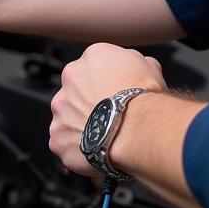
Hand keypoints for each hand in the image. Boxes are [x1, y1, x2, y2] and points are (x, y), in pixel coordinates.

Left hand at [49, 42, 165, 177]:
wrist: (138, 129)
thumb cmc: (144, 100)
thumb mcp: (150, 67)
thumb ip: (134, 63)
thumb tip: (139, 67)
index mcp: (92, 57)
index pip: (94, 66)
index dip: (105, 82)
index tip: (112, 93)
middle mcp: (71, 77)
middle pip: (76, 89)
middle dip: (88, 101)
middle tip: (107, 116)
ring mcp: (61, 107)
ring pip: (68, 115)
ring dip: (81, 124)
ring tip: (103, 136)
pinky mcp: (58, 135)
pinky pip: (64, 142)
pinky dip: (76, 148)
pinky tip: (95, 150)